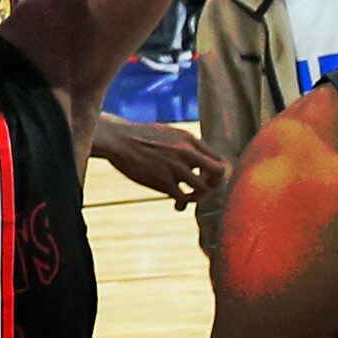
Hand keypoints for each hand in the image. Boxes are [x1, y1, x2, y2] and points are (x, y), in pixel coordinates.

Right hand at [92, 118, 229, 210]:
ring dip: (198, 197)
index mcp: (189, 139)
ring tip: (187, 198)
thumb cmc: (139, 137)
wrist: (119, 140)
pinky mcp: (164, 182)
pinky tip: (177, 204)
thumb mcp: (168, 133)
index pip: (217, 158)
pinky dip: (183, 204)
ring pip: (203, 189)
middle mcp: (187, 153)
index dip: (214, 171)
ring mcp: (176, 168)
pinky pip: (183, 198)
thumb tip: (196, 159)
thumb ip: (184, 145)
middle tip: (202, 187)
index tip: (203, 176)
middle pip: (219, 172)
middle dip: (214, 183)